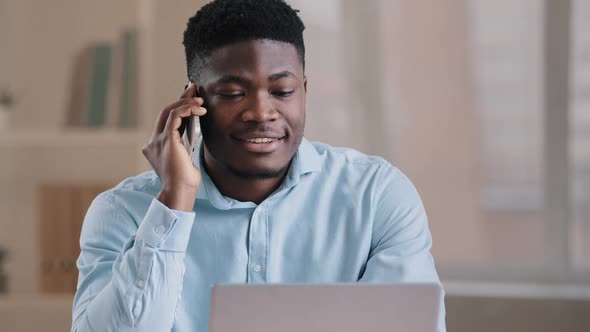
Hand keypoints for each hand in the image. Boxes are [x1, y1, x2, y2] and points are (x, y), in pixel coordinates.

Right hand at [142, 83, 206, 210]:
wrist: (180, 191)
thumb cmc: (185, 179)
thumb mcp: (185, 155)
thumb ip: (184, 140)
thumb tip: (194, 124)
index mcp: (156, 145)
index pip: (166, 120)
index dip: (179, 106)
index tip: (191, 96)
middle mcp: (152, 141)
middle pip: (166, 111)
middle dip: (181, 98)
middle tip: (194, 88)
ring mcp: (157, 140)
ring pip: (169, 111)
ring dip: (186, 103)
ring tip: (201, 100)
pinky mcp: (165, 140)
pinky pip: (174, 116)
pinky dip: (187, 109)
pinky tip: (199, 109)